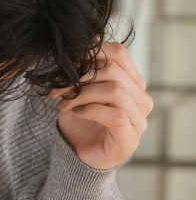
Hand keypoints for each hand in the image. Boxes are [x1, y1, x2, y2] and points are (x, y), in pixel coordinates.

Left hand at [49, 39, 153, 169]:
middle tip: (58, 88)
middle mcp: (141, 100)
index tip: (68, 65)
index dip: (92, 54)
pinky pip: (114, 115)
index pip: (120, 54)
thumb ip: (88, 71)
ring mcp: (139, 120)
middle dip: (81, 78)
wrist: (80, 160)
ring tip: (64, 103)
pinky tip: (75, 113)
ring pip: (115, 91)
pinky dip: (90, 111)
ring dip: (83, 94)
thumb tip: (92, 39)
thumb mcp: (81, 93)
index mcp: (132, 84)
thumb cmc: (81, 125)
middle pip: (115, 72)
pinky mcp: (130, 138)